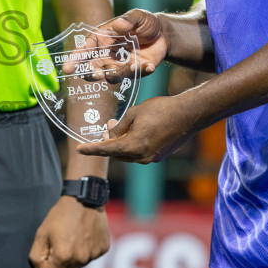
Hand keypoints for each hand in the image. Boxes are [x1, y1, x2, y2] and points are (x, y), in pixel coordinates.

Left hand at [29, 196, 109, 267]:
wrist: (84, 198)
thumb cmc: (60, 215)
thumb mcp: (42, 233)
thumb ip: (37, 256)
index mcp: (63, 256)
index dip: (46, 266)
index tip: (48, 252)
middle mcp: (80, 259)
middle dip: (59, 263)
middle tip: (59, 243)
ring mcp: (93, 254)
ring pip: (79, 265)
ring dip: (73, 257)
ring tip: (72, 237)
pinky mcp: (103, 249)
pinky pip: (91, 256)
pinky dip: (86, 250)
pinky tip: (84, 236)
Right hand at [62, 10, 166, 82]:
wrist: (163, 34)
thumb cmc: (145, 22)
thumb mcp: (138, 16)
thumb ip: (128, 20)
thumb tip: (118, 24)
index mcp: (101, 38)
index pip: (84, 49)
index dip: (75, 59)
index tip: (67, 68)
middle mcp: (106, 54)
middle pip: (92, 68)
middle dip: (91, 73)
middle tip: (98, 74)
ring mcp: (119, 65)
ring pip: (111, 75)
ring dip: (118, 73)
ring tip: (133, 65)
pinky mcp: (132, 72)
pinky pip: (132, 76)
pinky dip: (140, 72)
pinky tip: (149, 66)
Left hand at [76, 93, 198, 163]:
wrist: (188, 114)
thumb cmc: (161, 109)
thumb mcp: (134, 113)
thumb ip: (119, 126)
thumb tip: (110, 134)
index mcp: (133, 146)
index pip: (106, 150)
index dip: (91, 149)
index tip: (79, 149)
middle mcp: (142, 157)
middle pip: (117, 153)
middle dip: (109, 142)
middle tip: (106, 127)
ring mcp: (152, 158)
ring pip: (129, 154)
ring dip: (121, 142)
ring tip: (119, 125)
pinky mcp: (160, 155)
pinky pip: (140, 152)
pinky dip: (133, 144)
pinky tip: (134, 131)